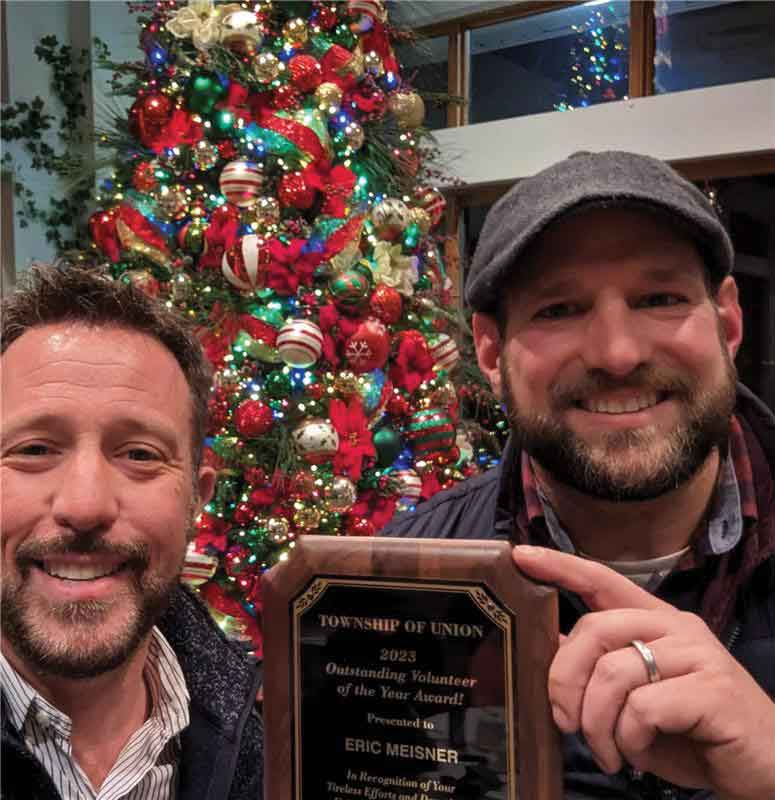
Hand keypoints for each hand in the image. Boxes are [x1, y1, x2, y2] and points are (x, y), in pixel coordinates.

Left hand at [512, 545, 774, 799]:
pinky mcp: (714, 690)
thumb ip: (598, 666)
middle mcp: (676, 627)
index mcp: (655, 621)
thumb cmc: (691, 730)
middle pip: (594, 629)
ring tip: (608, 752)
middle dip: (565, 679)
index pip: (602, 580)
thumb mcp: (635, 697)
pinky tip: (638, 753)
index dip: (560, 566)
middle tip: (565, 723)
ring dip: (597, 723)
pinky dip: (628, 738)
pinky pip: (643, 707)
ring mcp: (698, 655)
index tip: (521, 556)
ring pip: (613, 672)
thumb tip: (550, 642)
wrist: (762, 769)